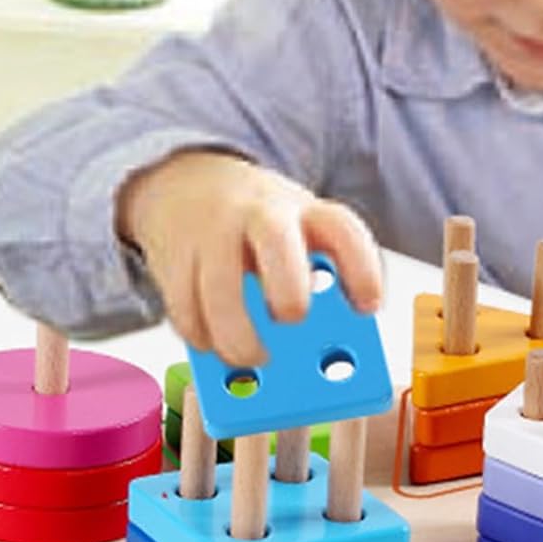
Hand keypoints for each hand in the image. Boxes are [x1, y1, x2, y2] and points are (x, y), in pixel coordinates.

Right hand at [117, 151, 382, 368]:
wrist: (189, 184)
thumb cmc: (260, 225)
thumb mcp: (300, 234)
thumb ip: (320, 279)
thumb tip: (327, 350)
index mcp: (306, 210)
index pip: (342, 230)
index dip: (361, 270)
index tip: (368, 308)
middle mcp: (261, 213)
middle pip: (276, 243)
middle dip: (288, 292)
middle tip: (293, 323)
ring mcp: (213, 232)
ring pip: (219, 288)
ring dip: (237, 336)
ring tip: (252, 358)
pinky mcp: (174, 256)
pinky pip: (184, 306)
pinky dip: (200, 336)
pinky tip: (214, 343)